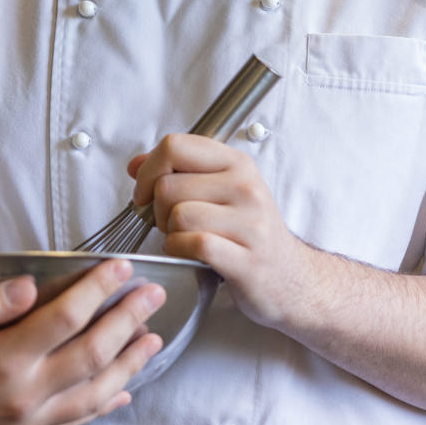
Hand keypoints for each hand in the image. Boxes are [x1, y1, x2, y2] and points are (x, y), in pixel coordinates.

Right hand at [0, 260, 166, 424]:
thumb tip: (28, 285)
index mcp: (1, 364)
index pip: (64, 320)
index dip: (97, 291)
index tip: (121, 267)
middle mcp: (24, 396)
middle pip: (92, 356)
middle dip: (127, 322)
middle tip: (153, 295)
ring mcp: (28, 420)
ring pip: (94, 392)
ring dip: (129, 364)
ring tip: (154, 337)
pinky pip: (76, 420)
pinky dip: (105, 403)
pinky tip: (124, 390)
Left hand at [129, 133, 306, 329]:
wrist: (291, 278)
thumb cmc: (249, 233)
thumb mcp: (219, 191)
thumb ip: (178, 172)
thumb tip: (135, 165)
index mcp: (237, 163)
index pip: (175, 145)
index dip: (148, 169)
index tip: (146, 192)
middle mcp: (246, 187)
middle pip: (168, 185)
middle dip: (157, 210)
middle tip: (173, 224)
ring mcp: (250, 223)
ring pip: (177, 215)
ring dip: (169, 233)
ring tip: (186, 239)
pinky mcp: (247, 259)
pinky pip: (192, 244)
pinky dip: (179, 251)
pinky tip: (189, 254)